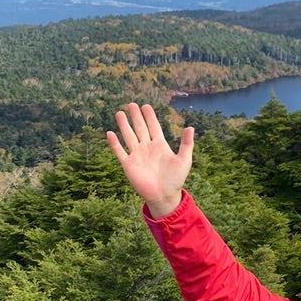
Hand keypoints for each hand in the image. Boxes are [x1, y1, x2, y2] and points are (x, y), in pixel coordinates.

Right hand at [106, 103, 193, 219]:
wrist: (164, 196)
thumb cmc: (176, 179)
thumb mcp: (184, 160)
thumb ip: (186, 144)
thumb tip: (190, 127)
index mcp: (160, 145)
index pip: (154, 127)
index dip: (150, 116)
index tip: (146, 105)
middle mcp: (147, 148)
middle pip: (140, 128)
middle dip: (136, 116)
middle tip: (131, 104)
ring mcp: (137, 155)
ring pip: (129, 136)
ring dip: (124, 125)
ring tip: (119, 113)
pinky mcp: (129, 165)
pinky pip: (120, 152)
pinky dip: (114, 143)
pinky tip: (110, 133)